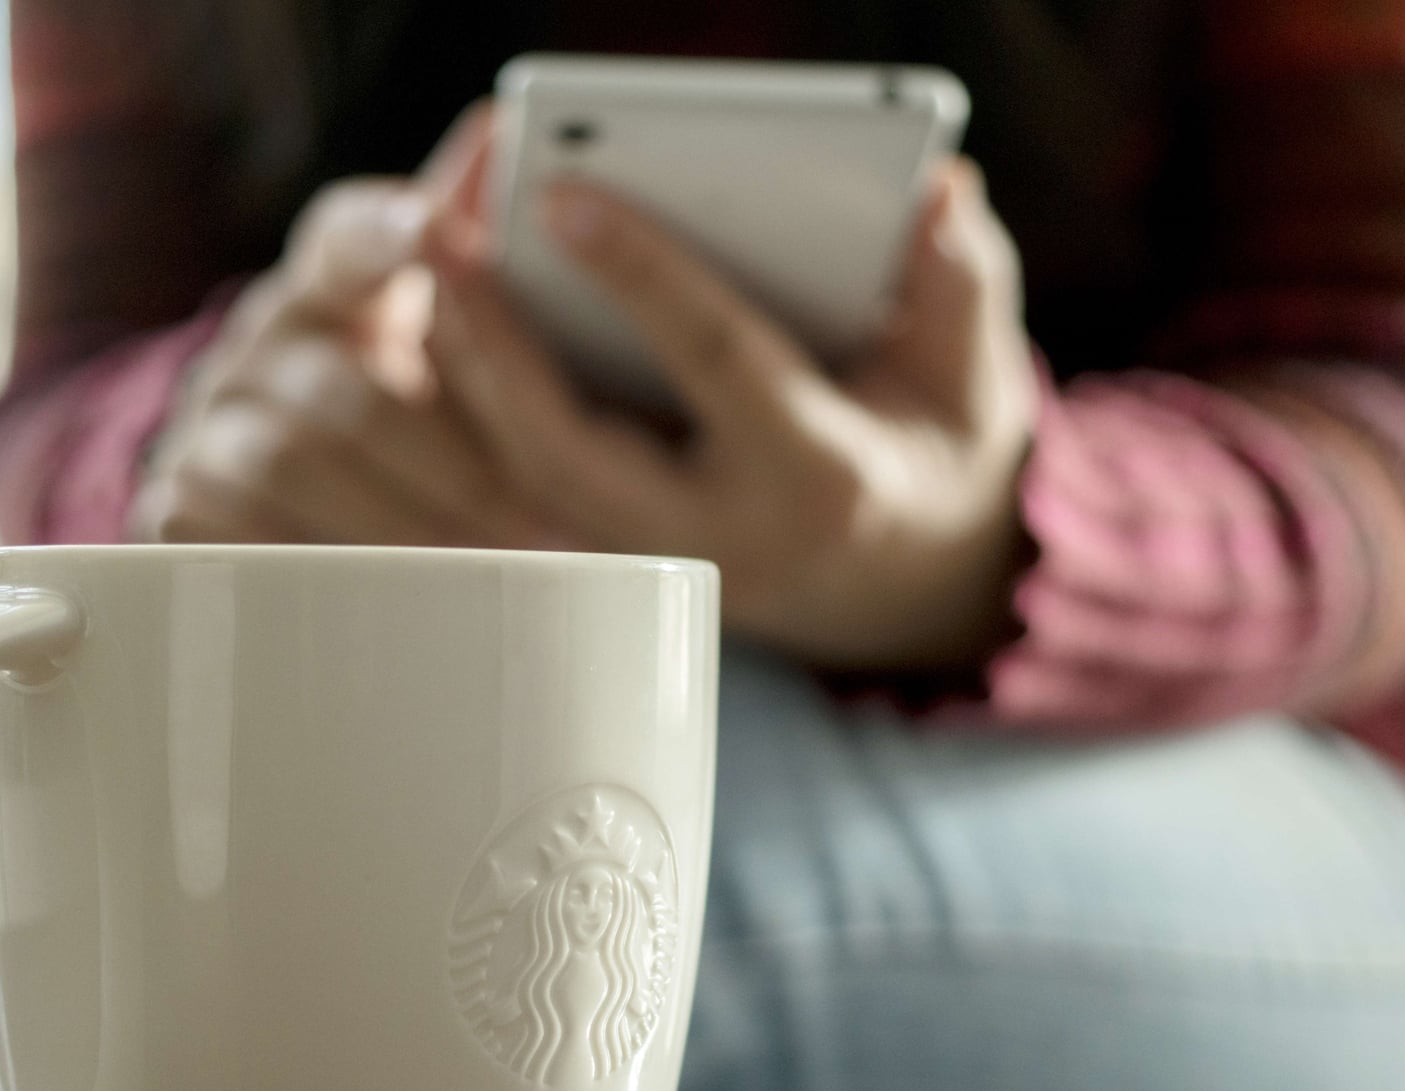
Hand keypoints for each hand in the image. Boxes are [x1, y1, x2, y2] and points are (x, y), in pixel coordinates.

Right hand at [131, 108, 552, 548]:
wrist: (313, 493)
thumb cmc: (421, 401)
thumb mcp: (456, 327)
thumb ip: (477, 244)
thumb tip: (493, 137)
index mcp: (330, 277)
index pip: (346, 234)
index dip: (385, 233)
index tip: (433, 233)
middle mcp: (257, 342)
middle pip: (340, 392)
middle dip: (450, 467)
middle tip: (543, 522)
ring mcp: (208, 426)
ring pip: (290, 467)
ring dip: (400, 528)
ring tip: (492, 574)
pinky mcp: (177, 512)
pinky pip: (239, 539)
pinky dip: (325, 571)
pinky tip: (403, 601)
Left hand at [424, 159, 1037, 670]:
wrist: (909, 585)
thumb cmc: (934, 452)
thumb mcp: (973, 373)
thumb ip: (959, 280)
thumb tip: (937, 190)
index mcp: (820, 476)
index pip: (717, 363)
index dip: (641, 277)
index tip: (565, 196)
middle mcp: (729, 536)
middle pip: (578, 453)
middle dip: (500, 346)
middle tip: (442, 236)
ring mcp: (662, 566)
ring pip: (531, 486)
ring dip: (468, 378)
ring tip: (430, 266)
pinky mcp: (619, 569)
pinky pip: (523, 500)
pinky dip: (476, 419)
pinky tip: (439, 336)